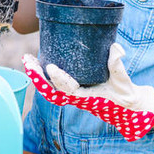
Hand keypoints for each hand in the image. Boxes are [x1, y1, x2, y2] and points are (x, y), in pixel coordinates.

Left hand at [23, 44, 153, 141]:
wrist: (126, 106)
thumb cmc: (125, 94)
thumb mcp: (124, 81)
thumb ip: (118, 66)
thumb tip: (116, 48)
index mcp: (87, 98)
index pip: (68, 90)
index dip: (59, 79)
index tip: (50, 67)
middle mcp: (76, 98)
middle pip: (51, 90)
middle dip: (38, 77)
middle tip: (28, 61)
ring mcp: (72, 94)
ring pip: (49, 87)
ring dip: (37, 75)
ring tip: (27, 59)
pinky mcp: (71, 89)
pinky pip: (52, 85)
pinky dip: (42, 76)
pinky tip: (37, 63)